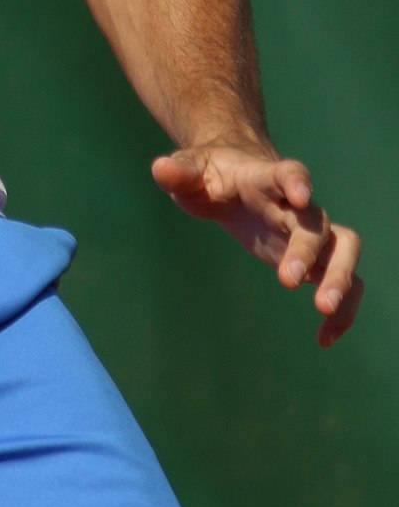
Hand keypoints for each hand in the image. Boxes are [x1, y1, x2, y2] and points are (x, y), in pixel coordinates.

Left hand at [151, 144, 361, 345]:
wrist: (234, 176)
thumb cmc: (211, 173)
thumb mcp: (191, 170)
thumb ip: (179, 172)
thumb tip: (160, 168)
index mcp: (265, 178)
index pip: (289, 171)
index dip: (298, 181)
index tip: (301, 197)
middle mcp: (295, 206)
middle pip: (319, 222)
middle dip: (310, 250)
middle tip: (287, 281)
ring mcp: (308, 232)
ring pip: (345, 249)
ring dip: (341, 279)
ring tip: (322, 313)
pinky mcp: (313, 259)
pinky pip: (346, 282)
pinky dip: (343, 309)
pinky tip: (324, 338)